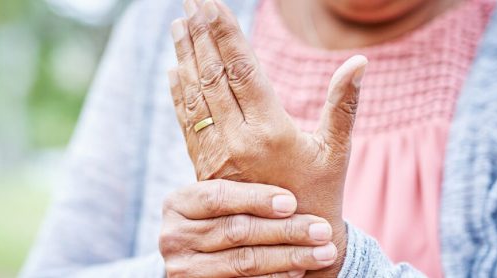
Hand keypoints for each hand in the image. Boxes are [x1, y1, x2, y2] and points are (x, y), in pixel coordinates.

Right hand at [160, 180, 338, 277]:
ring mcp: (181, 267)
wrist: (209, 263)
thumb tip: (289, 122)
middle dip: (285, 231)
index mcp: (178, 203)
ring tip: (324, 251)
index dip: (256, 198)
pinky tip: (301, 269)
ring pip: (244, 261)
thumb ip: (244, 173)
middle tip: (323, 229)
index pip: (218, 195)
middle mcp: (173, 235)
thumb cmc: (231, 220)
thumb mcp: (228, 198)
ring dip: (290, 256)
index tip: (292, 201)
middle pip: (235, 230)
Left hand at [168, 0, 366, 274]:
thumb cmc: (322, 195)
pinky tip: (174, 71)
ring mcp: (217, 155)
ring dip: (185, 58)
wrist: (290, 248)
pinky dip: (180, 95)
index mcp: (270, 130)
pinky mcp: (205, 169)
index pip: (242, 69)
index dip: (225, 33)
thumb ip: (343, 104)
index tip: (212, 4)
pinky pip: (188, 124)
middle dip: (200, 36)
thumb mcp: (336, 150)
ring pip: (196, 97)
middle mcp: (237, 140)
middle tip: (190, 2)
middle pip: (213, 76)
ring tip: (178, 26)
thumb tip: (358, 62)